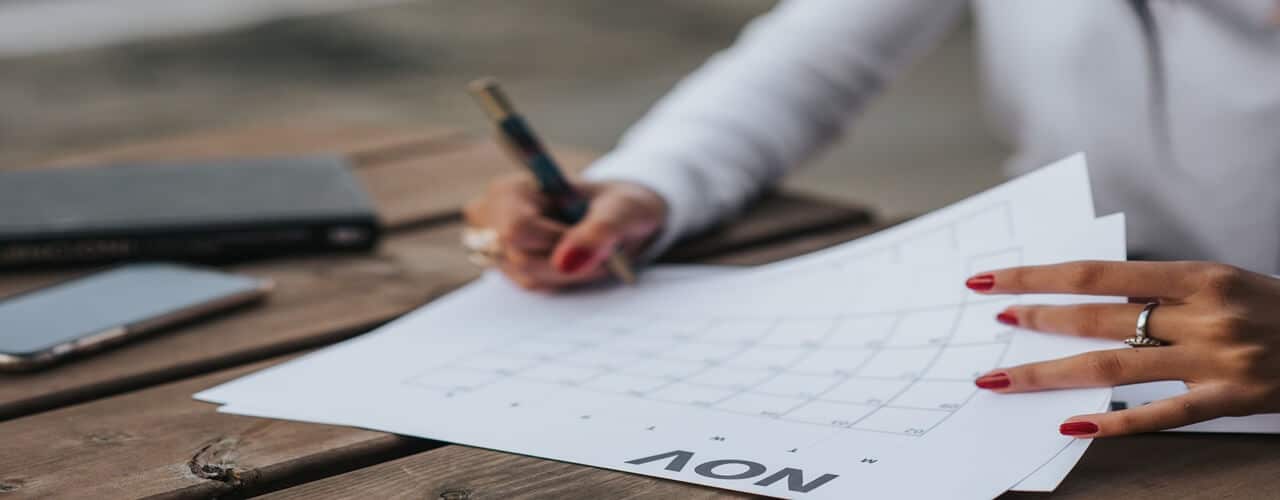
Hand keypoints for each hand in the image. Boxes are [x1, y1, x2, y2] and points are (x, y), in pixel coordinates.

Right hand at [463, 173, 666, 289]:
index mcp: (514, 189)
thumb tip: (567, 261)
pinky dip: (563, 280)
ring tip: (593, 254)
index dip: (558, 243)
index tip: (591, 238)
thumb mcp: (625, 209)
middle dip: (569, 262)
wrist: (623, 217)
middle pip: (523, 260)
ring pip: (528, 278)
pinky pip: (534, 287)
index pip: (517, 230)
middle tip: (601, 251)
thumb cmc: (623, 205)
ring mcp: (497, 245)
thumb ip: (600, 230)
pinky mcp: (508, 267)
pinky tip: (578, 262)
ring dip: (570, 274)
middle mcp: (494, 216)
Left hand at [966, 261, 1279, 436]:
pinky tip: (1070, 424)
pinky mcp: (1230, 401)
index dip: (1038, 277)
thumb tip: (1087, 298)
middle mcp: (1203, 315)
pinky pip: (1160, 415)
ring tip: (1004, 378)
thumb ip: (1162, 290)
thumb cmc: (1276, 308)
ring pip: (1113, 368)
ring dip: (1051, 373)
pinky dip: (1113, 422)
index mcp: (1198, 275)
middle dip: (1037, 320)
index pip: (1097, 274)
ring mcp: (1215, 360)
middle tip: (994, 322)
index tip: (992, 280)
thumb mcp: (1222, 282)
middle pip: (1098, 319)